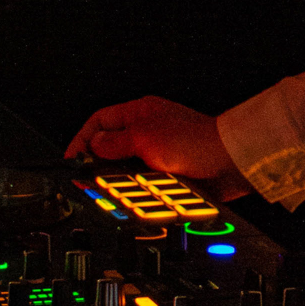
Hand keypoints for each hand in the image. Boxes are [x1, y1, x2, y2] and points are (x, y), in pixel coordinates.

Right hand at [63, 95, 249, 196]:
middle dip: (101, 162)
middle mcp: (149, 128)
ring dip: (122, 177)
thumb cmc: (197, 141)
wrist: (231, 162)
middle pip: (112, 145)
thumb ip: (115, 142)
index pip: (100, 121)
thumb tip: (94, 145)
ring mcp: (161, 150)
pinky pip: (147, 180)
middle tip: (89, 178)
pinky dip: (140, 186)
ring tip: (114, 187)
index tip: (73, 159)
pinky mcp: (172, 170)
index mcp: (140, 112)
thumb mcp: (145, 138)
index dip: (83, 139)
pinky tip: (138, 193)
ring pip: (128, 166)